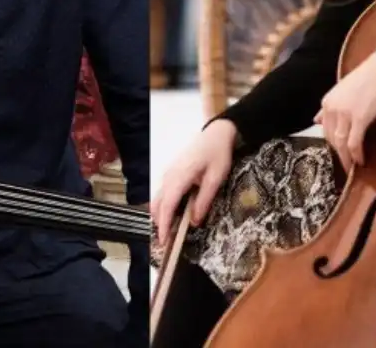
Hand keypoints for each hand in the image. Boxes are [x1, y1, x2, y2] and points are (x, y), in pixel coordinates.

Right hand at [151, 119, 236, 245]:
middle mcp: (169, 175)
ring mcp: (168, 172)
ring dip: (160, 215)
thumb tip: (194, 222)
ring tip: (168, 231)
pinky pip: (162, 192)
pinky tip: (172, 214)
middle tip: (165, 243)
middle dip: (159, 224)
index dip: (163, 225)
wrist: (215, 133)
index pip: (167, 205)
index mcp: (180, 176)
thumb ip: (204, 200)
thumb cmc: (218, 154)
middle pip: (157, 204)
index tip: (163, 242)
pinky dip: (163, 206)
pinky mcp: (170, 172)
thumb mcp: (216, 179)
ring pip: (158, 198)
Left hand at [315, 38, 375, 171]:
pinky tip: (361, 160)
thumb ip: (330, 106)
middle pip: (330, 138)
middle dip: (338, 153)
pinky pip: (354, 142)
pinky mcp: (359, 119)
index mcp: (326, 101)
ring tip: (352, 167)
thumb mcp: (342, 91)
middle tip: (346, 164)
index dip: (331, 143)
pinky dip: (356, 154)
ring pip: (340, 143)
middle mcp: (331, 108)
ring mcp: (344, 114)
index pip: (324, 129)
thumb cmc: (367, 76)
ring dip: (346, 158)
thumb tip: (316, 119)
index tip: (338, 152)